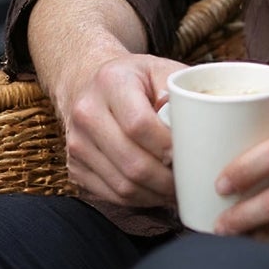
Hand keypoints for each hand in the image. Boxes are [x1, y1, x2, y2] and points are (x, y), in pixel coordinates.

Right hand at [54, 42, 187, 207]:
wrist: (88, 82)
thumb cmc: (134, 78)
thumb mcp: (159, 68)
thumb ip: (179, 90)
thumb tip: (194, 122)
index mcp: (110, 82)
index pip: (139, 125)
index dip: (168, 146)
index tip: (191, 154)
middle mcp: (86, 113)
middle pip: (132, 162)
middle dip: (167, 180)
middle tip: (192, 181)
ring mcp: (77, 143)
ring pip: (122, 185)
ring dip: (156, 195)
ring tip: (180, 190)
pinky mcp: (74, 166)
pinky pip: (112, 195)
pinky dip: (140, 200)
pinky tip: (158, 193)